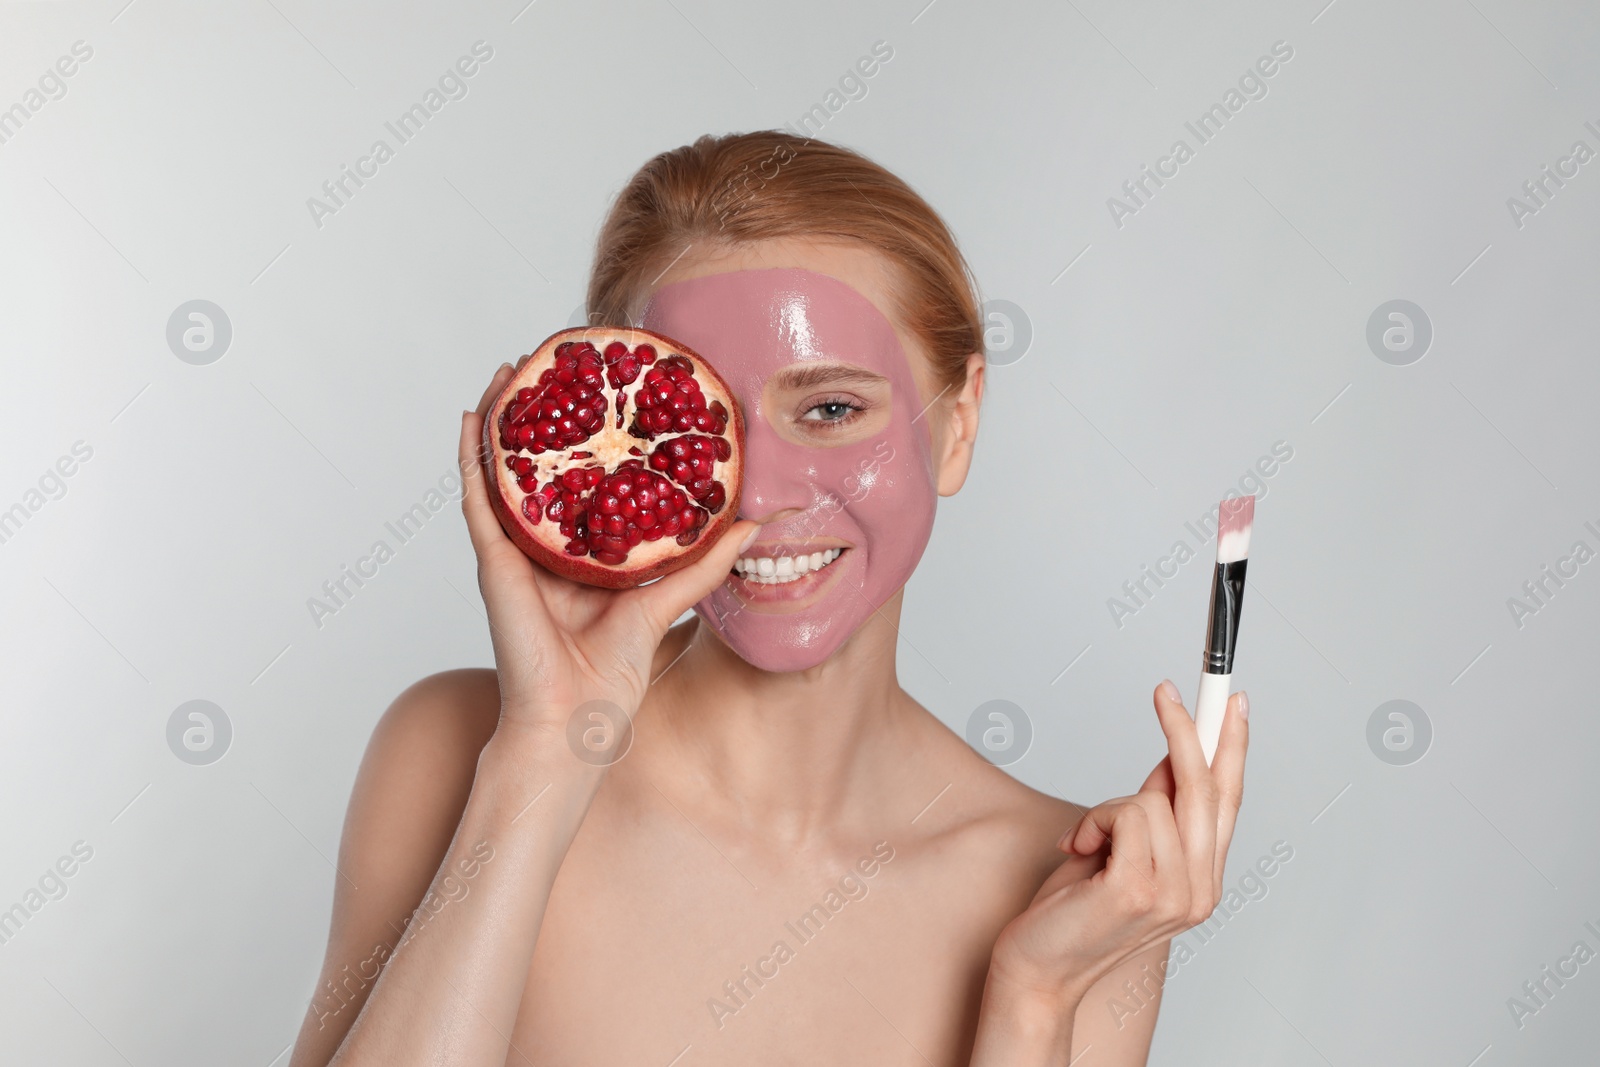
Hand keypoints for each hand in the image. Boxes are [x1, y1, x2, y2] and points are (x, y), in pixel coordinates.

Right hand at [457, 361, 757, 744]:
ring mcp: (515, 552)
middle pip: (543, 470)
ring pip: (504, 472)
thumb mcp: (666, 604)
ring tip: (511, 372)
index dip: (594, 442)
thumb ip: (704, 564)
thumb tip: (752, 524)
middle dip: (546, 420)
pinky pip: (479, 499)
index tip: (608, 396)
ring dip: (504, 422)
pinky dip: (473, 458)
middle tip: (556, 368)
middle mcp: (545, 549)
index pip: (586, 485)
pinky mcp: (494, 562)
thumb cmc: (612, 678)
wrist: (573, 722)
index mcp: (582, 557)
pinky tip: (473, 419)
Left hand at [989, 681, 1248, 1004]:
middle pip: (1206, 788)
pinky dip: (1094, 820)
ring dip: (1109, 807)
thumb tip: (1171, 758)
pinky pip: (1127, 814)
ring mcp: (1175, 894)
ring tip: (1085, 844)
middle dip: (1185, 731)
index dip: (1231, 747)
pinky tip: (1078, 850)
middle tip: (1164, 691)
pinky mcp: (1140, 890)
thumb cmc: (1071, 912)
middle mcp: (1200, 890)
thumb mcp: (1119, 850)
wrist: (1038, 969)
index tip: (1230, 701)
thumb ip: (1152, 811)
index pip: (1229, 801)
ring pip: (1156, 798)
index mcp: (1202, 880)